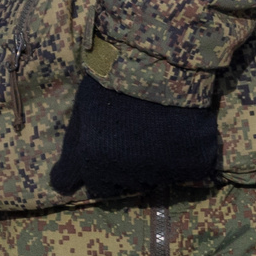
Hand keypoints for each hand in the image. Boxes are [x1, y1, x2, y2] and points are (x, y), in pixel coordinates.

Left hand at [50, 74, 221, 196]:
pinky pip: (190, 171)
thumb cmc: (109, 85)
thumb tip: (62, 188)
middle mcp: (126, 175)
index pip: (99, 189)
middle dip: (130, 169)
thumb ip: (73, 155)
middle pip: (129, 185)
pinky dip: (187, 158)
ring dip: (157, 164)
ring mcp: (162, 172)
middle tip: (136, 139)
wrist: (155, 66)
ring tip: (158, 132)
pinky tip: (180, 134)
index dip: (103, 174)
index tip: (110, 156)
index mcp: (95, 163)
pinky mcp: (193, 167)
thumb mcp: (81, 117)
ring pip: (159, 179)